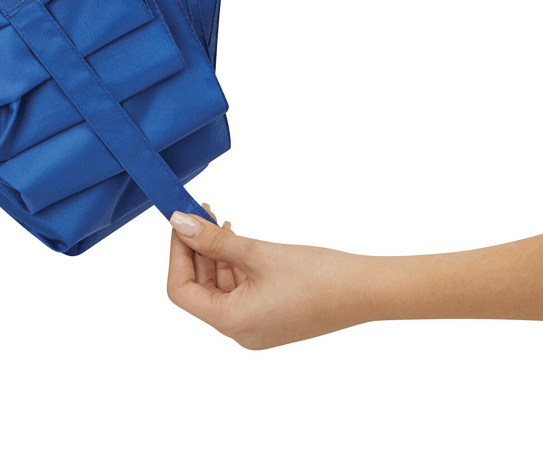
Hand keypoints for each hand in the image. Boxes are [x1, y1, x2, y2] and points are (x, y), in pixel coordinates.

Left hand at [167, 205, 374, 348]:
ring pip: (219, 287)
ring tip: (218, 221)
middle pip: (200, 287)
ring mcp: (256, 326)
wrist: (366, 290)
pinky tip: (237, 239)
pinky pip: (240, 290)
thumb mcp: (257, 253)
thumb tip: (179, 223)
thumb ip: (213, 240)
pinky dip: (233, 264)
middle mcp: (240, 331)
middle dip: (195, 248)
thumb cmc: (318, 275)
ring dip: (214, 253)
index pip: (182, 290)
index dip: (176, 253)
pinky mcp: (271, 316)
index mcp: (232, 323)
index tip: (181, 221)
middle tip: (198, 212)